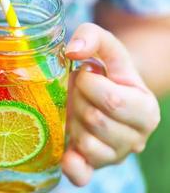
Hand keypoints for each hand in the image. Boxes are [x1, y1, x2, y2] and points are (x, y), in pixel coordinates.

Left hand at [62, 23, 159, 185]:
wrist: (107, 96)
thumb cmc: (108, 74)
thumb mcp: (108, 49)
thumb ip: (93, 37)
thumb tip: (72, 50)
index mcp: (145, 110)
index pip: (111, 100)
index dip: (87, 84)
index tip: (84, 76)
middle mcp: (135, 138)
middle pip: (96, 121)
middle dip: (77, 101)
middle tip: (77, 93)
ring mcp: (114, 156)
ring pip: (86, 144)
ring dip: (73, 122)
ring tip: (77, 110)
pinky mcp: (93, 167)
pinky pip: (82, 175)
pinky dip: (73, 166)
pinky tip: (67, 153)